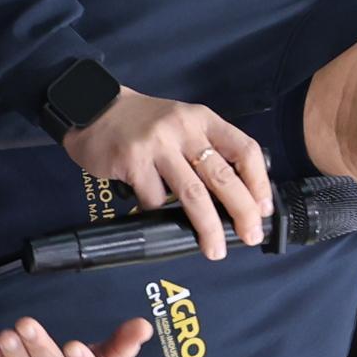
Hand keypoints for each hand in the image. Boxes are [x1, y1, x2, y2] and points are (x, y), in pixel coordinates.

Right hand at [58, 88, 271, 259]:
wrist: (93, 107)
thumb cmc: (142, 122)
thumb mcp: (182, 122)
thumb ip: (206, 148)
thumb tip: (233, 194)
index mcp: (203, 119)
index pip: (244, 150)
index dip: (258, 183)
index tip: (262, 209)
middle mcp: (183, 129)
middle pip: (223, 176)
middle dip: (242, 212)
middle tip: (250, 236)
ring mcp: (157, 145)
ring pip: (192, 194)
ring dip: (208, 227)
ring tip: (215, 249)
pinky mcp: (132, 162)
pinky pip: (154, 199)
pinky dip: (158, 211)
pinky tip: (154, 209)